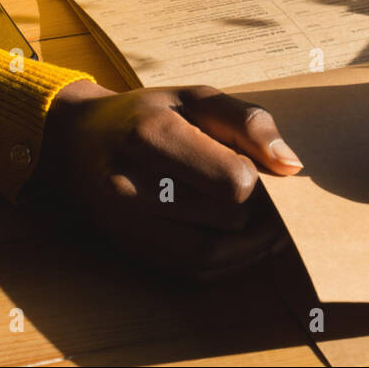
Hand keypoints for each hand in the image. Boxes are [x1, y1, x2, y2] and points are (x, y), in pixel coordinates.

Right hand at [40, 79, 302, 281]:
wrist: (78, 141)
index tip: (255, 166)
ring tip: (261, 221)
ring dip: (247, 243)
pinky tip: (238, 240)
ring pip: (210, 255)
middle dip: (254, 209)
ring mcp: (125, 224)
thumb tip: (291, 166)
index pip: (233, 181)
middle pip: (226, 219)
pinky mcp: (128, 248)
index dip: (257, 178)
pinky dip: (225, 261)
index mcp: (152, 134)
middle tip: (260, 194)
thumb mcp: (197, 96)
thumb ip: (249, 122)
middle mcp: (131, 185)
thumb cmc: (148, 114)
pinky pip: (190, 271)